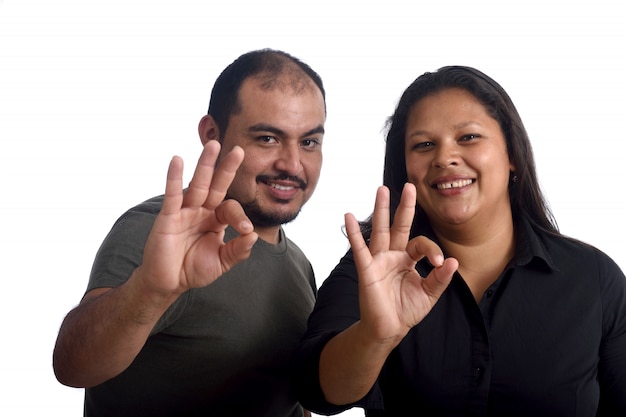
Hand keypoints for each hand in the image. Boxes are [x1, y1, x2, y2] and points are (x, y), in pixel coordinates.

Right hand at [138, 140, 257, 295]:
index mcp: (216, 219)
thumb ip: (238, 250)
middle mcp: (201, 211)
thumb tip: (253, 236)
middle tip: (239, 149)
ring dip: (205, 164)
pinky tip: (177, 159)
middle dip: (226, 168)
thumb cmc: (193, 269)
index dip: (240, 217)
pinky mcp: (168, 216)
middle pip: (216, 185)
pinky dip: (174, 177)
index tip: (246, 230)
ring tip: (213, 144)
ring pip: (197, 185)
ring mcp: (185, 211)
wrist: (168, 283)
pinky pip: (172, 194)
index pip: (231, 208)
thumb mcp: (222, 262)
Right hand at [344, 183, 457, 343]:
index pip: (421, 243)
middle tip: (409, 186)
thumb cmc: (406, 310)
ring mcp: (379, 260)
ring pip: (380, 230)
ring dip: (381, 210)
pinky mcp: (367, 269)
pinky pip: (359, 248)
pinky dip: (354, 232)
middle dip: (404, 206)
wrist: (388, 329)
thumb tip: (452, 261)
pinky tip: (349, 216)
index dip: (432, 250)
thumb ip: (440, 278)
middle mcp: (393, 255)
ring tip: (382, 189)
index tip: (439, 264)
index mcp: (408, 259)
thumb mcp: (430, 294)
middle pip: (399, 226)